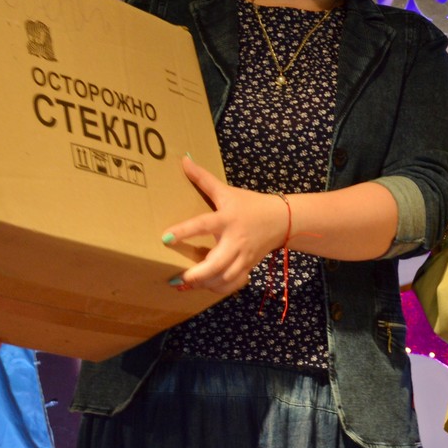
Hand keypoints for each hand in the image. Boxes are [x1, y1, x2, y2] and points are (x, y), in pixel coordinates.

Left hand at [161, 156, 288, 297]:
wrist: (282, 220)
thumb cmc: (250, 205)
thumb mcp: (227, 191)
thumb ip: (204, 179)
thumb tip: (184, 159)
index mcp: (227, 220)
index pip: (203, 225)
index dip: (184, 232)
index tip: (165, 238)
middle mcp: (235, 241)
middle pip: (216, 264)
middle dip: (197, 275)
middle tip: (178, 279)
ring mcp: (243, 257)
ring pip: (224, 278)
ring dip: (205, 284)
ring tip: (186, 285)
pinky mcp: (247, 267)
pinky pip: (233, 284)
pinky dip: (220, 288)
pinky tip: (207, 287)